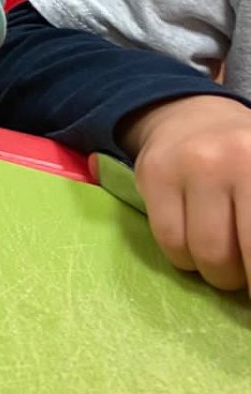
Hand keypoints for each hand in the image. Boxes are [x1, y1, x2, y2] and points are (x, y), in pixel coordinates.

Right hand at [122, 93, 250, 291]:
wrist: (189, 114)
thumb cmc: (243, 156)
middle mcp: (227, 160)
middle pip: (238, 255)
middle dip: (244, 279)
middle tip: (244, 275)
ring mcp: (185, 166)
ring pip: (202, 254)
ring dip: (215, 271)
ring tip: (223, 257)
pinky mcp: (151, 175)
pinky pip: (168, 243)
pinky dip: (184, 257)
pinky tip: (193, 242)